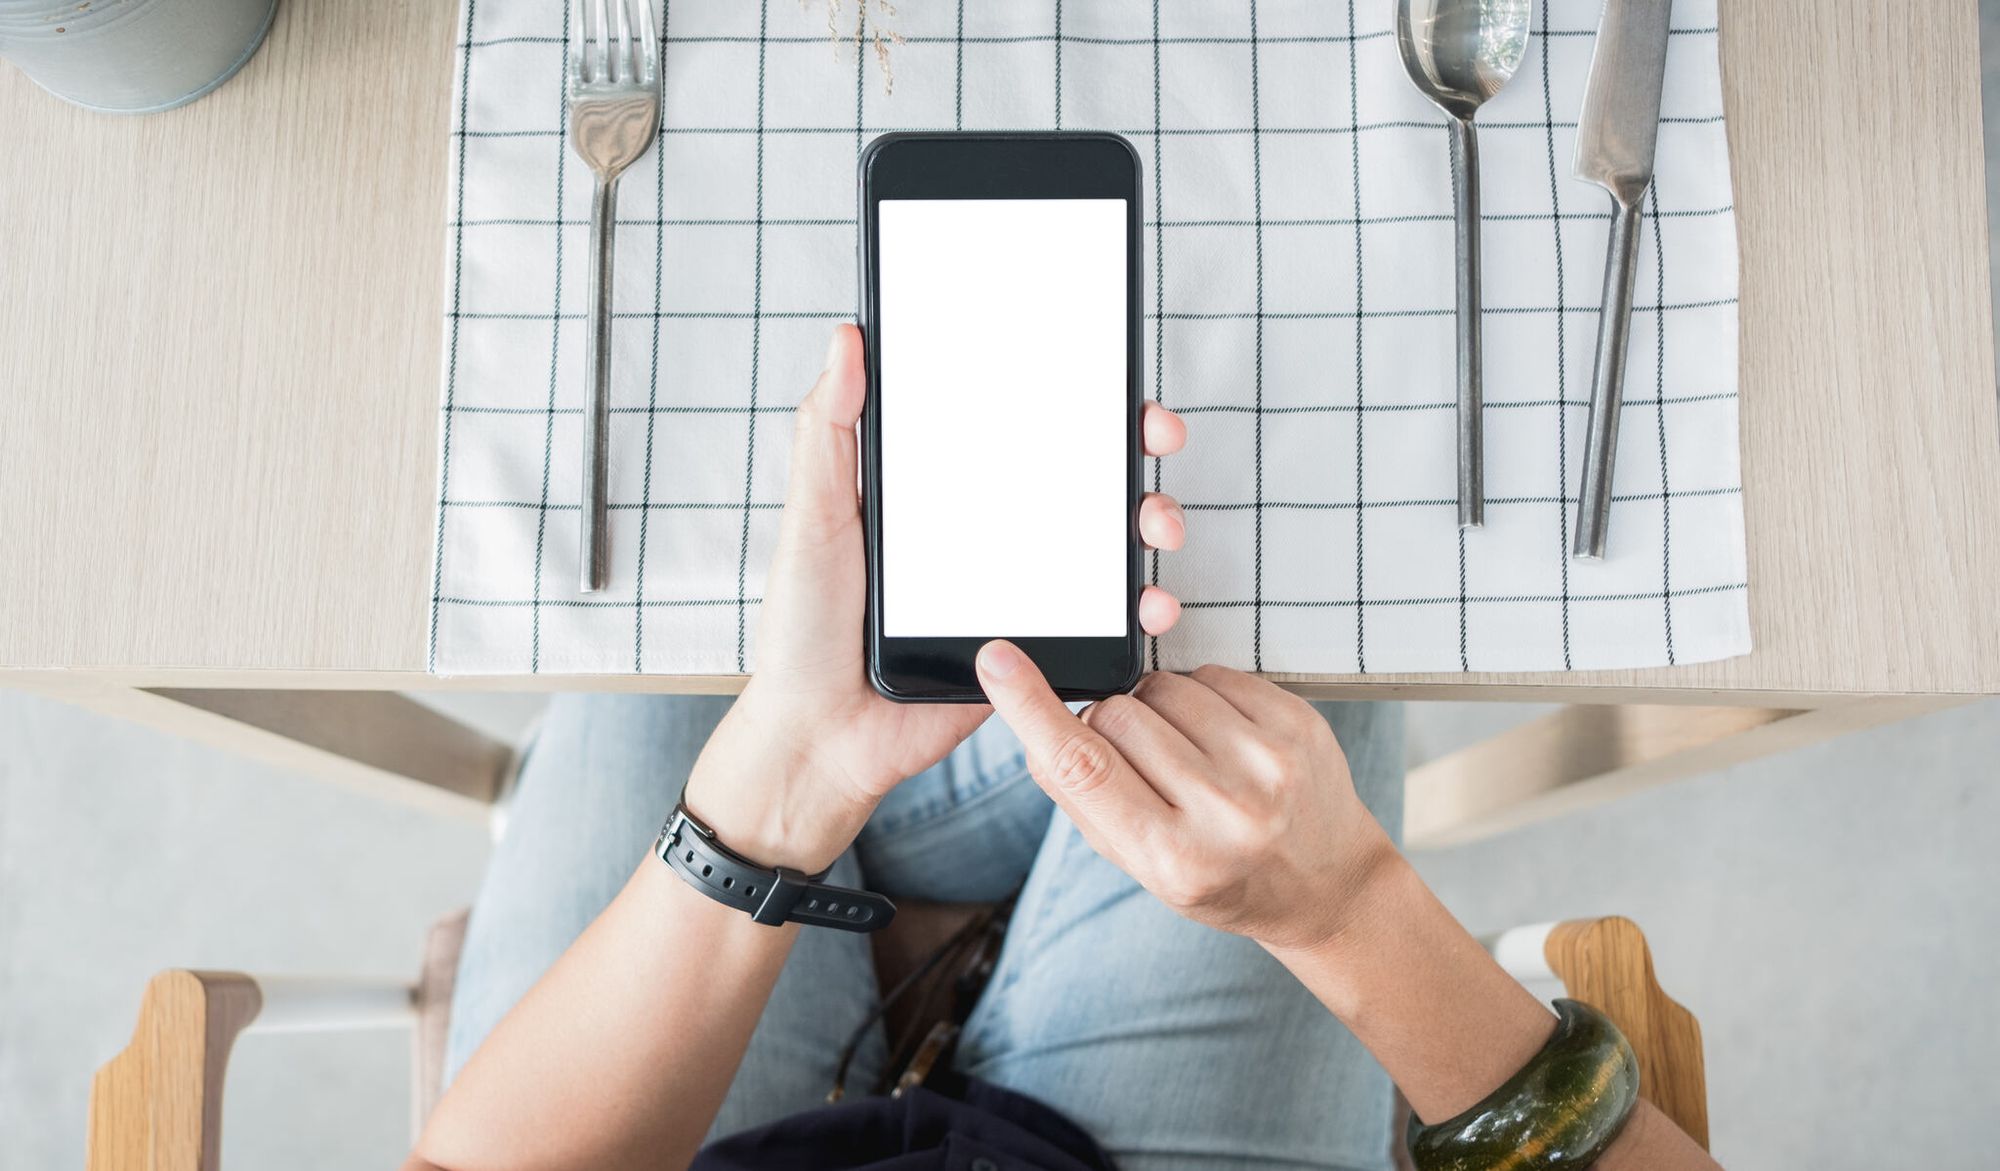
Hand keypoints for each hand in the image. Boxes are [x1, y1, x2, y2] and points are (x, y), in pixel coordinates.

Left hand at [683, 325, 1189, 870]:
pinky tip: (1151, 605)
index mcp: (944, 492)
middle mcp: (991, 533)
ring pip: (1105, 545)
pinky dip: (1140, 610)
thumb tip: (846, 337)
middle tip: (1155, 437)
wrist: (822, 740)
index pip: (1020, 426)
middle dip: (1134, 450)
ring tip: (1156, 527)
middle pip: (1082, 477)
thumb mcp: (812, 518)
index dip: (1072, 395)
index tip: (1110, 372)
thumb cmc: (804, 631)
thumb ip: (829, 431)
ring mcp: (1019, 590)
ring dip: (1149, 525)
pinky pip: (1101, 622)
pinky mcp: (1035, 648)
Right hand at [974, 644, 1395, 952]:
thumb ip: (1083, 803)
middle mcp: (1225, 812)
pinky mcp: (1298, 725)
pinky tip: (1221, 739)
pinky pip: (1212, 674)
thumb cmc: (1223, 881)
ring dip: (1157, 709)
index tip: (998, 662)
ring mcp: (1268, 764)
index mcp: (1173, 857)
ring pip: (1162, 688)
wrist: (1328, 887)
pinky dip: (1202, 697)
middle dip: (1109, 725)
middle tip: (1140, 762)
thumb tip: (1036, 730)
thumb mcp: (1142, 867)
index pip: (1084, 767)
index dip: (1031, 709)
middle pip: (1117, 716)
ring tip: (1189, 755)